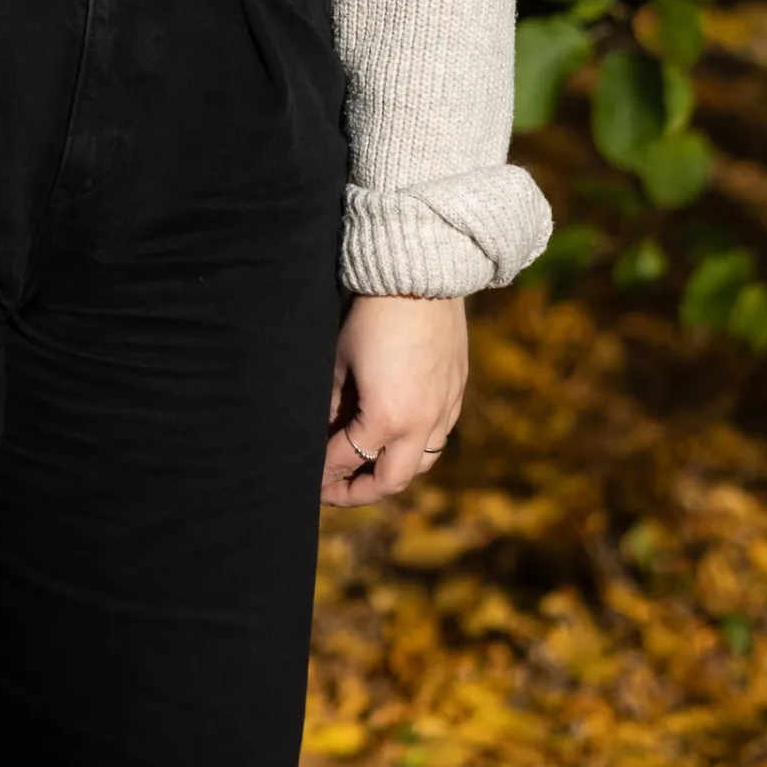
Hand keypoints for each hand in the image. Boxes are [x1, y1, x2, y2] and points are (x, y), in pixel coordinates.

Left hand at [322, 292, 467, 504]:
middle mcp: (421, 423)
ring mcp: (445, 408)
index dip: (325, 474)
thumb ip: (334, 405)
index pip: (348, 460)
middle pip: (391, 481)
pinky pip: (440, 436)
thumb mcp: (341, 361)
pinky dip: (418, 447)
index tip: (310, 479)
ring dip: (394, 472)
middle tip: (336, 491)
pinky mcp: (457, 390)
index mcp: (387, 418)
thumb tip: (326, 431)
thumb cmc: (371, 315)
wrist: (420, 275)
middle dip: (360, 491)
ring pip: (422, 463)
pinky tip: (401, 438)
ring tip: (369, 469)